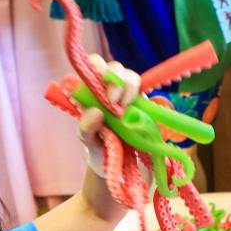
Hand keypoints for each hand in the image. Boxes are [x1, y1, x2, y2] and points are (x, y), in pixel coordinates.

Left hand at [79, 55, 140, 177]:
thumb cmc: (98, 147)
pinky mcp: (140, 100)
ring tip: (125, 111)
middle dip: (116, 81)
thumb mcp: (88, 141)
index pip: (91, 66)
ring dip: (129, 89)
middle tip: (115, 105)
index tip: (104, 97)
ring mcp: (125, 92)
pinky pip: (144, 88)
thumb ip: (86, 128)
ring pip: (130, 75)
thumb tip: (96, 112)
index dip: (98, 73)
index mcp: (90, 91)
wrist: (117, 163)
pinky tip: (138, 109)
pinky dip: (142, 95)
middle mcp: (107, 87)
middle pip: (112, 67)